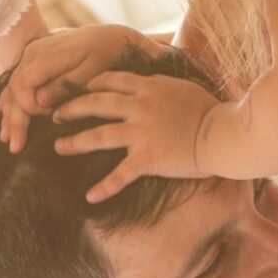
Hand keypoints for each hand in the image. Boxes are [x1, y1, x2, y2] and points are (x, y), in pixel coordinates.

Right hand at [0, 24, 160, 152]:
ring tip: (6, 139)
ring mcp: (30, 56)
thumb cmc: (105, 54)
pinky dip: (9, 101)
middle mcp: (33, 53)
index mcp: (47, 55)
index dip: (29, 106)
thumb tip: (41, 102)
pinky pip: (15, 82)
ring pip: (11, 87)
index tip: (46, 118)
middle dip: (14, 119)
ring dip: (8, 114)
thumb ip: (65, 85)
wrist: (108, 36)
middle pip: (14, 88)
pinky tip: (3, 119)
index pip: (23, 84)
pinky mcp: (32, 60)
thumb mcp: (92, 70)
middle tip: (14, 147)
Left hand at [54, 71, 219, 202]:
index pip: (111, 81)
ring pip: (99, 135)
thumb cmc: (211, 110)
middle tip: (54, 116)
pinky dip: (104, 186)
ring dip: (75, 142)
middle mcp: (139, 107)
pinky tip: (89, 197)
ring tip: (58, 147)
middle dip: (71, 108)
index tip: (78, 91)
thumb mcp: (184, 87)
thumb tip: (151, 82)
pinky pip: (120, 174)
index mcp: (148, 88)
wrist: (223, 134)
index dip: (90, 85)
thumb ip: (162, 84)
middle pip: (96, 104)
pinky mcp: (147, 158)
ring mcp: (141, 132)